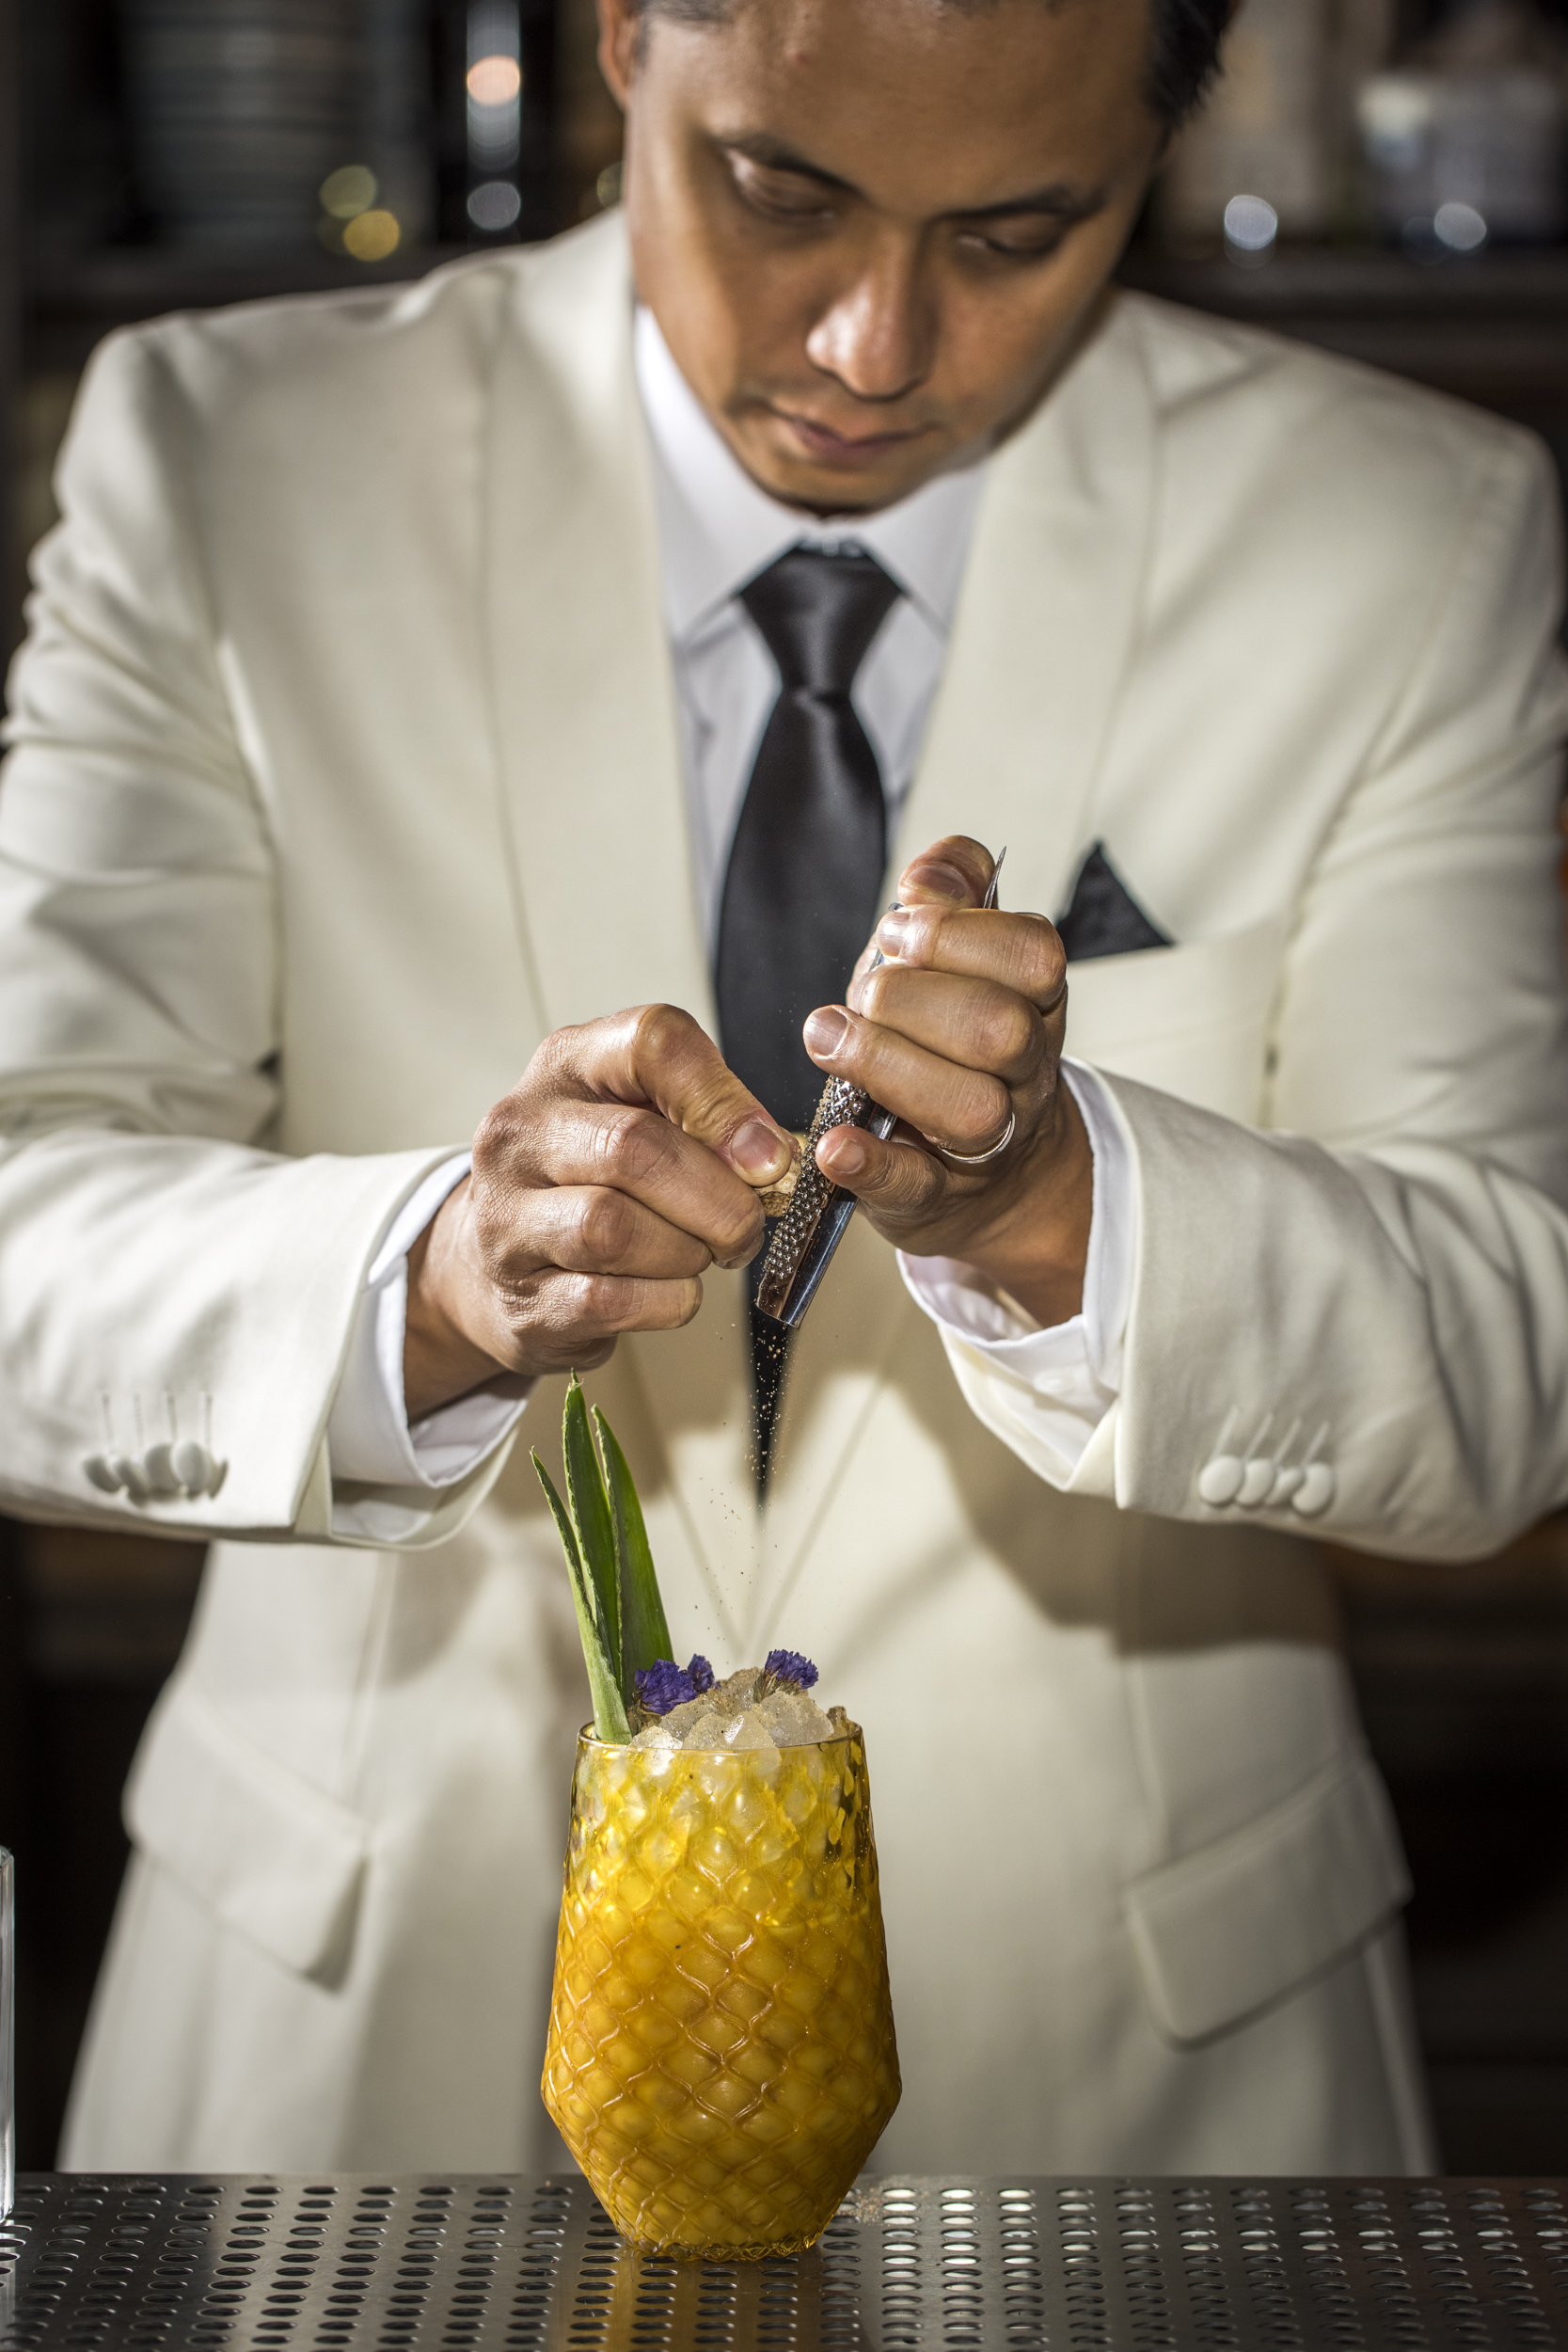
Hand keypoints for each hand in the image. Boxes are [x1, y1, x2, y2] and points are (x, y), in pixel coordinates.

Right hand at [403, 1007, 794, 1417]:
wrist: (500, 1268)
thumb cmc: (593, 1183)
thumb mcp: (640, 1118)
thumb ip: (705, 1118)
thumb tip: (768, 1156)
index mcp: (566, 1066)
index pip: (651, 1043)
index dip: (724, 1099)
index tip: (768, 1154)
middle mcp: (522, 1133)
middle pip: (633, 1148)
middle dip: (717, 1197)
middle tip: (747, 1224)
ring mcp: (506, 1218)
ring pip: (612, 1230)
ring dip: (686, 1251)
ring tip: (700, 1254)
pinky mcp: (521, 1297)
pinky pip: (609, 1300)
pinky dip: (666, 1301)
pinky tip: (671, 1290)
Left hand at [804, 835, 1092, 1325]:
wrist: (988, 1178)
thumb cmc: (950, 1047)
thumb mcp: (953, 962)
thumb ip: (951, 899)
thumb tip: (934, 870)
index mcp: (1034, 1005)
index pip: (1034, 957)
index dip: (961, 934)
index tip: (897, 928)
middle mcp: (1023, 1075)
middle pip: (1002, 1031)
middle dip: (917, 997)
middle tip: (863, 991)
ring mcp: (985, 1143)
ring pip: (972, 1110)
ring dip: (890, 1064)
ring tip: (829, 1038)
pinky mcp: (933, 1197)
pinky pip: (914, 1185)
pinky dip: (870, 1164)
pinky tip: (833, 1144)